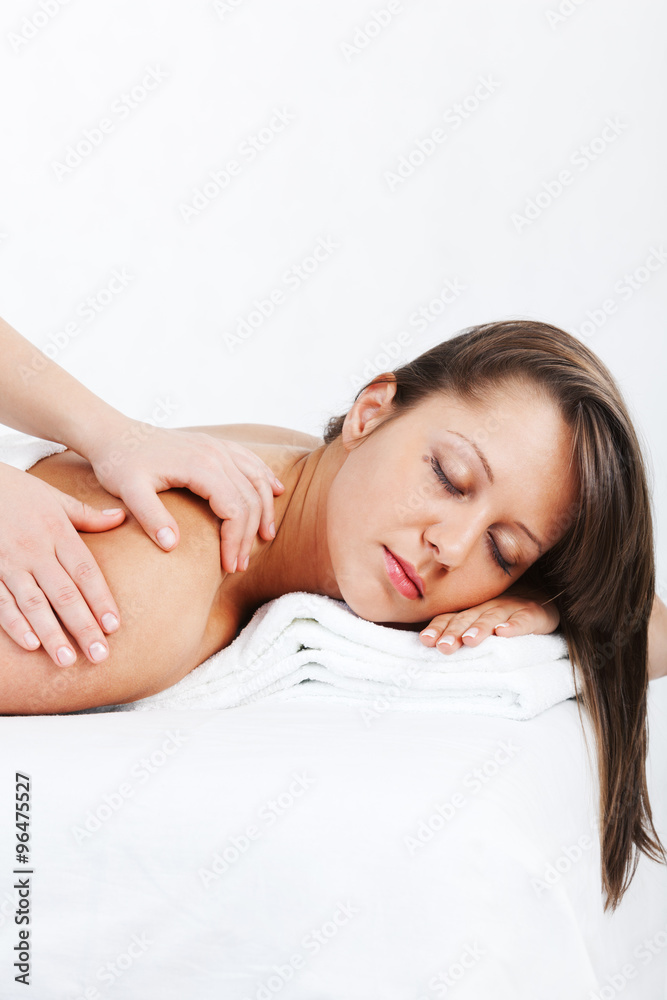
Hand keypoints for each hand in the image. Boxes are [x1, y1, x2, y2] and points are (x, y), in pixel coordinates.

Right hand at [0, 462, 123, 663]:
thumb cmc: (18, 492)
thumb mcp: (55, 498)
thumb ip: (87, 515)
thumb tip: (121, 518)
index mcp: (57, 532)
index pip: (85, 571)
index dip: (100, 599)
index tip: (114, 626)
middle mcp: (35, 550)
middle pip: (64, 593)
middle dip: (82, 626)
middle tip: (99, 655)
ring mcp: (9, 563)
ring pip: (33, 602)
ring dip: (50, 632)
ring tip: (66, 659)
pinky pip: (1, 600)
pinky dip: (14, 623)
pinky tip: (29, 644)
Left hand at [86, 422, 284, 573]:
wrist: (114, 433)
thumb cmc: (120, 463)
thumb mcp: (128, 491)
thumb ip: (150, 516)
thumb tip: (172, 545)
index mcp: (200, 466)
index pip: (234, 509)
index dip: (236, 541)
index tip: (228, 565)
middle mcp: (216, 453)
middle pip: (250, 498)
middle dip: (249, 535)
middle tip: (239, 565)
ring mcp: (218, 447)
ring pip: (257, 480)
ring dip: (265, 510)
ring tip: (264, 537)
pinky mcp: (215, 445)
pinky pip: (251, 461)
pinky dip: (266, 478)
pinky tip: (276, 491)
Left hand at [418, 589, 559, 653]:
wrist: (542, 598)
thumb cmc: (503, 615)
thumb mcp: (480, 623)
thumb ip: (458, 633)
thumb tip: (428, 646)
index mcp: (471, 610)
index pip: (450, 618)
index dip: (438, 628)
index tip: (426, 641)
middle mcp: (487, 606)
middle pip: (467, 619)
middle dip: (454, 632)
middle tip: (444, 647)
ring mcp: (511, 607)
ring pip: (492, 617)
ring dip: (480, 628)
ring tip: (470, 640)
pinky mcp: (534, 614)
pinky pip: (524, 619)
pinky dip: (514, 625)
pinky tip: (504, 631)